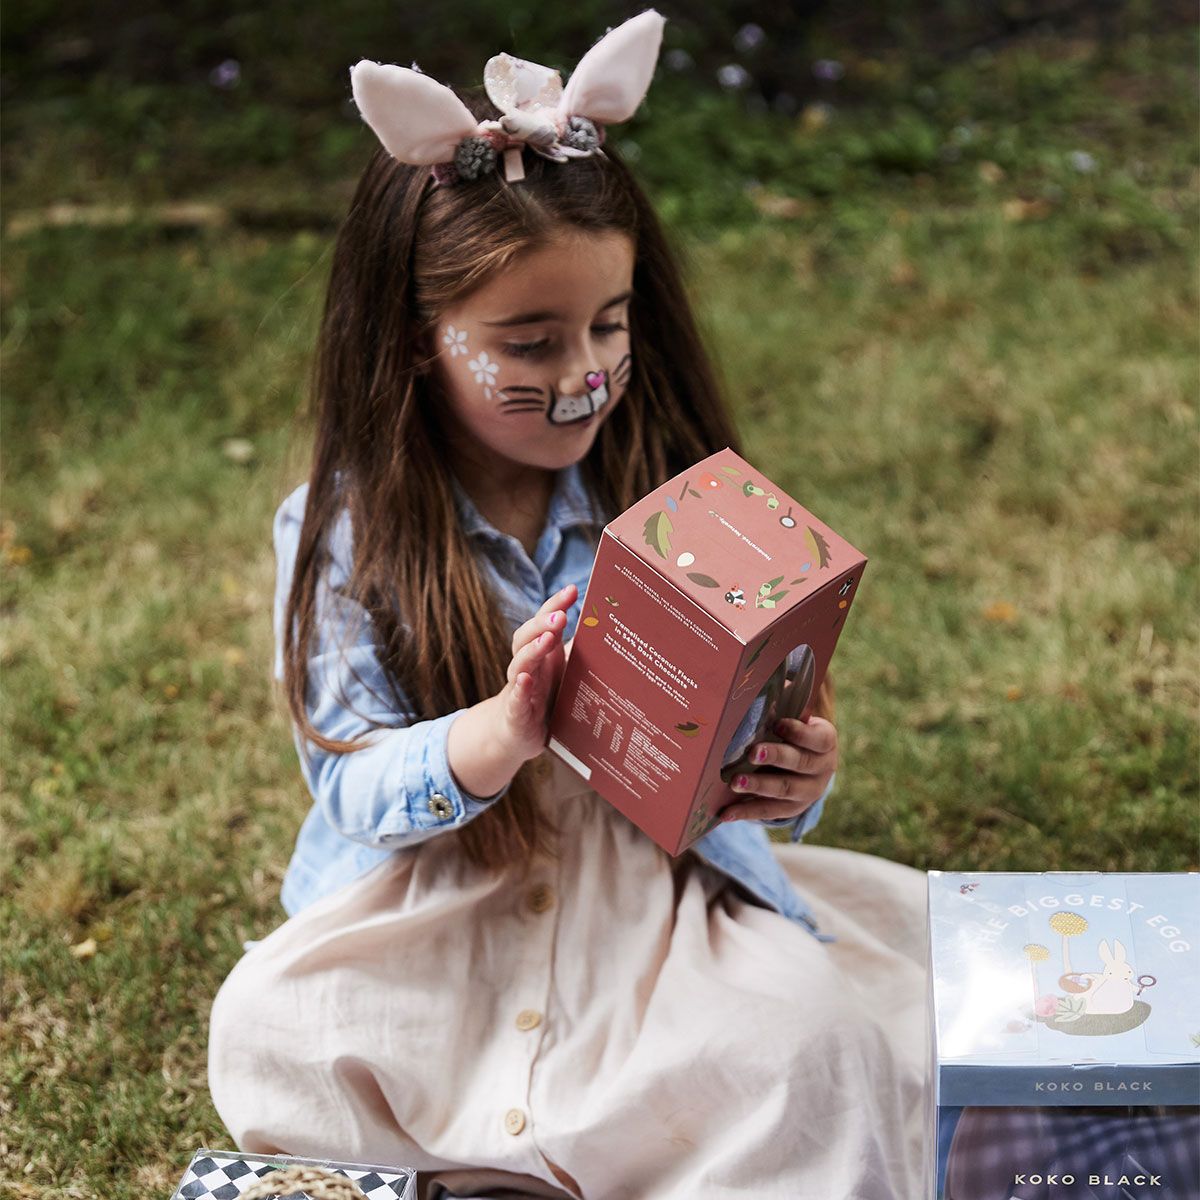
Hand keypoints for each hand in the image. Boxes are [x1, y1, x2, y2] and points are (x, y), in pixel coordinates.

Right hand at [496, 583, 577, 762]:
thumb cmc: (546, 698)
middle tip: (562, 615)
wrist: (517, 734)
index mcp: (542, 653)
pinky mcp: (516, 713)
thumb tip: (616, 633)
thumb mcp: (568, 674)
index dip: (555, 604)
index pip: (544, 622)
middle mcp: (528, 666)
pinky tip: (526, 679)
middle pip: (526, 637)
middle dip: (543, 623)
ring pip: (520, 664)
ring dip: (533, 650)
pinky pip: (516, 698)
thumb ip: (584, 654)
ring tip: (548, 639)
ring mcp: (519, 688)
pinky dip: (520, 688)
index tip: (572, 589)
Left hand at [719, 715, 837, 823]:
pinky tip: (726, 813)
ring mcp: (809, 792)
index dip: (798, 732)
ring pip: (784, 790)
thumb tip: (761, 690)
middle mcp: (822, 769)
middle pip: (799, 763)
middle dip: (775, 757)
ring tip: (735, 783)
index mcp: (825, 741)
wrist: (811, 766)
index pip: (817, 738)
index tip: (777, 724)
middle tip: (752, 754)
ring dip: (758, 786)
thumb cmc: (795, 733)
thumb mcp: (796, 717)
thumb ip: (782, 705)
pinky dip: (746, 812)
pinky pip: (769, 812)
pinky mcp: (792, 809)